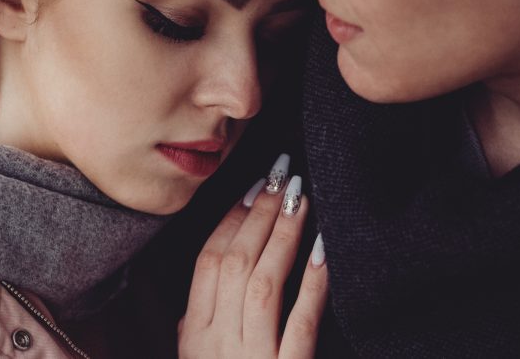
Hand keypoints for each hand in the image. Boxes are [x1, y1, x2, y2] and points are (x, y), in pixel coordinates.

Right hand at [179, 159, 327, 357]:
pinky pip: (301, 323)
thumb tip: (202, 287)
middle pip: (236, 263)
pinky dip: (313, 285)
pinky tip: (324, 253)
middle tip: (282, 178)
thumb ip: (195, 328)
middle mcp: (219, 342)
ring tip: (302, 199)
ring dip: (284, 235)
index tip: (253, 189)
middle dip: (260, 214)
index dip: (230, 220)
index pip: (207, 262)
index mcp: (194, 335)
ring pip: (265, 283)